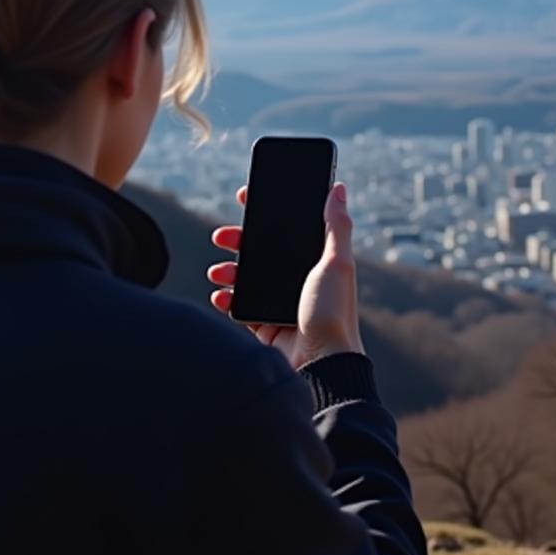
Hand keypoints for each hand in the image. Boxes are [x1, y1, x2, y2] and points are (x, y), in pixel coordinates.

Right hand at [207, 181, 365, 369]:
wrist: (321, 367)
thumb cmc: (334, 314)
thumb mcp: (338, 263)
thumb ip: (337, 226)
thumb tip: (338, 188)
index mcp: (317, 261)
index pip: (289, 228)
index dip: (268, 211)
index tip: (246, 198)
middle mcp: (299, 280)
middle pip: (262, 250)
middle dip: (239, 240)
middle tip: (221, 235)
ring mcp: (281, 303)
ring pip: (247, 277)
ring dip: (228, 270)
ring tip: (217, 270)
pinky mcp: (266, 326)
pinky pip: (240, 307)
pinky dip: (226, 299)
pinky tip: (220, 295)